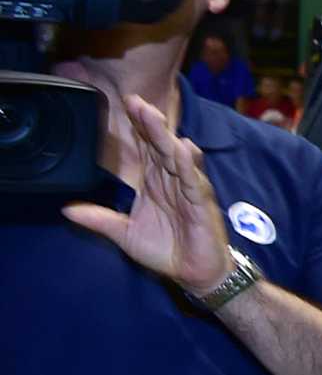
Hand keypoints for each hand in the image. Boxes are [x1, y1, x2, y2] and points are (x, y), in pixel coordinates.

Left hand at [61, 92, 234, 293]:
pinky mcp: (200, 203)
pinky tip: (180, 149)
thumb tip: (67, 210)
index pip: (145, 148)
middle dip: (149, 122)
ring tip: (152, 116)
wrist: (193, 274)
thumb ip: (99, 219)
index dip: (136, 127)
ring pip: (176, 156)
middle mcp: (172, 180)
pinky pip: (193, 180)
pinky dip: (187, 164)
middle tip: (135, 100)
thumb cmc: (166, 250)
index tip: (124, 104)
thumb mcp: (124, 233)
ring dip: (164, 136)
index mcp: (154, 182)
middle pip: (160, 145)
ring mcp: (188, 189)